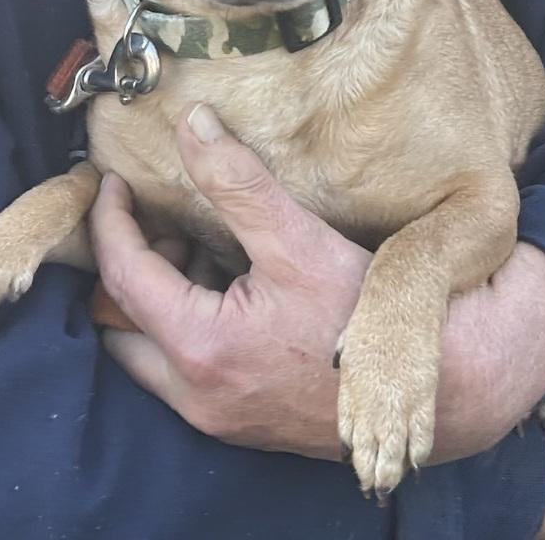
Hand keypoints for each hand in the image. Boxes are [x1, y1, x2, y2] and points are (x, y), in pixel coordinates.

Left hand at [90, 104, 370, 459]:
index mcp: (200, 348)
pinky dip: (189, 325)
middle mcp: (196, 394)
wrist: (434, 387)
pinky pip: (186, 369)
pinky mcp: (240, 421)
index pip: (122, 275)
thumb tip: (191, 123)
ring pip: (151, 350)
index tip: (113, 184)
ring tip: (202, 247)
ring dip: (162, 298)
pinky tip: (233, 288)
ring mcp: (218, 415)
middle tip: (164, 222)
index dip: (111, 223)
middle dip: (132, 266)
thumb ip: (236, 180)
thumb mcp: (297, 238)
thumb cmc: (365, 313)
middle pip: (123, 321)